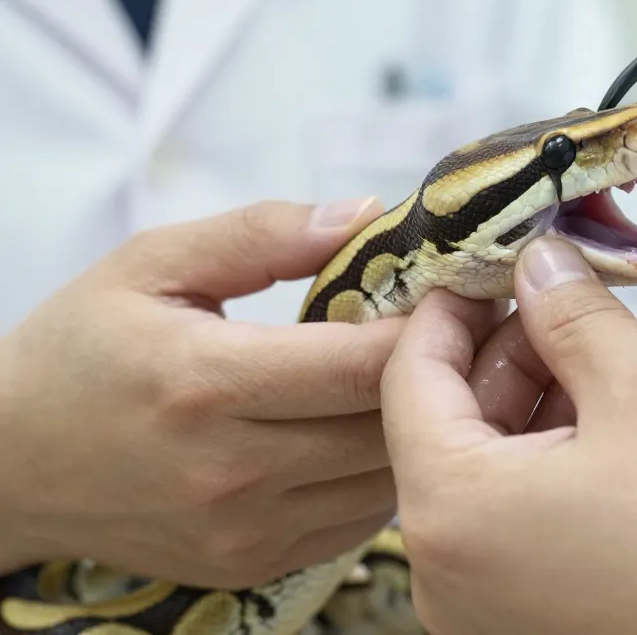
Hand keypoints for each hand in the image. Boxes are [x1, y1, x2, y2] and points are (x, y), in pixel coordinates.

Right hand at [0, 198, 417, 588]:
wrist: (11, 465)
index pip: (364, 363)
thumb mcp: (154, 263)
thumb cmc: (83, 350)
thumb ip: (263, 233)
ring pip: (387, 478)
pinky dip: (381, 473)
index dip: (425, 325)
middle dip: (436, 372)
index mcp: (207, 383)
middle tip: (450, 330)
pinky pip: (360, 521)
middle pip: (390, 425)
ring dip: (419, 426)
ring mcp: (246, 530)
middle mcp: (232, 471)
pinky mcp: (253, 564)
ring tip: (418, 375)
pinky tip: (367, 428)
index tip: (446, 294)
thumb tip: (364, 216)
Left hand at [381, 236, 636, 634]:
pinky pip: (508, 516)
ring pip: (483, 466)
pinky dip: (544, 459)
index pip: (408, 377)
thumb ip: (574, 314)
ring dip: (531, 402)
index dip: (451, 308)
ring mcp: (482, 606)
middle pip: (445, 422)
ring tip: (598, 363)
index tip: (491, 269)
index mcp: (453, 513)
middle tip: (561, 304)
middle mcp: (446, 573)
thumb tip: (540, 265)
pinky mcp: (523, 619)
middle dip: (504, 352)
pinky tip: (604, 425)